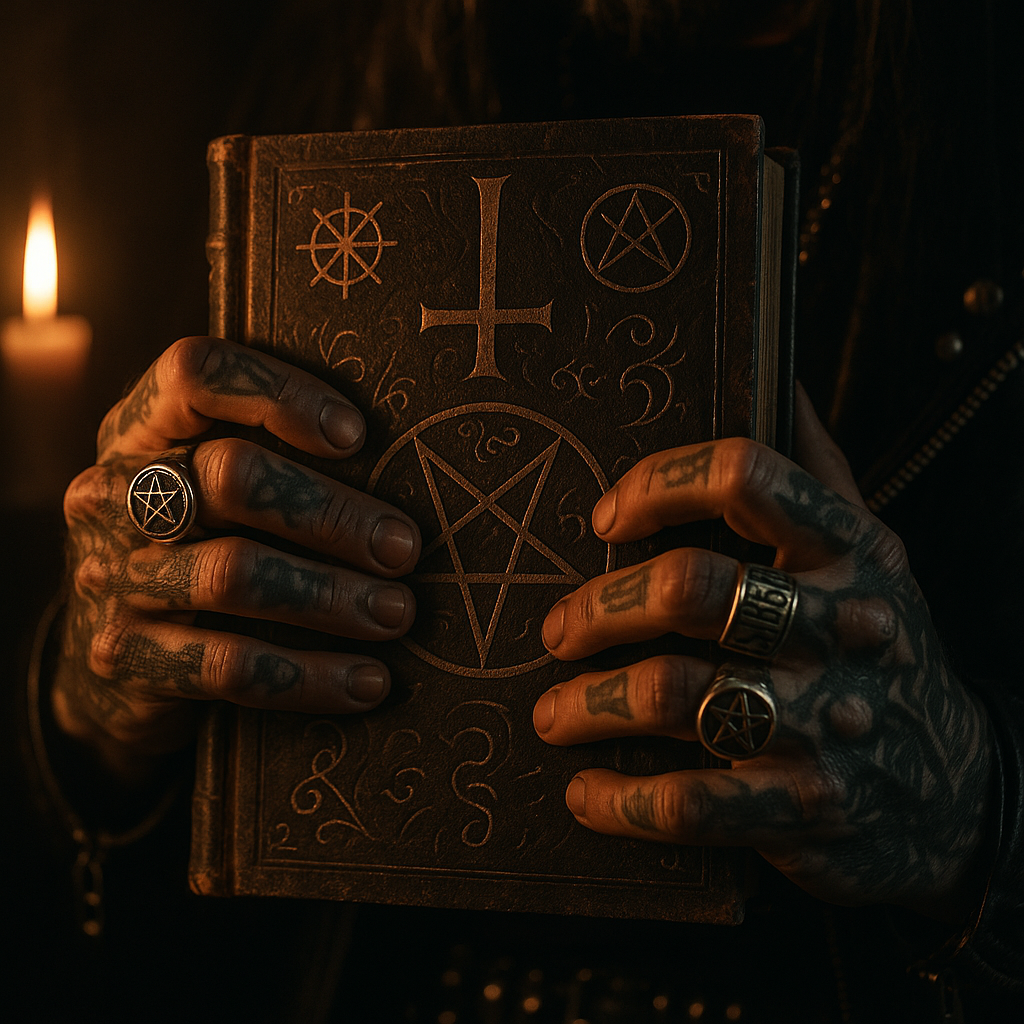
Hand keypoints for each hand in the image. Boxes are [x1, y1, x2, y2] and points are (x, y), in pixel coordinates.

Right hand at [55, 337, 419, 783]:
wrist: (114, 666)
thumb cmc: (205, 549)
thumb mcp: (221, 493)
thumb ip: (280, 461)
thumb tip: (411, 466)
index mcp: (141, 430)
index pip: (195, 374)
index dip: (279, 395)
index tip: (357, 436)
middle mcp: (114, 492)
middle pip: (232, 476)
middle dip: (333, 513)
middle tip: (404, 547)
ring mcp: (111, 574)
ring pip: (234, 574)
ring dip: (332, 596)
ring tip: (398, 614)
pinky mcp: (124, 656)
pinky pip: (228, 666)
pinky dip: (310, 676)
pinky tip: (367, 682)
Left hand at [533, 386, 992, 920]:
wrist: (957, 794)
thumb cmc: (883, 654)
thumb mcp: (872, 555)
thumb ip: (817, 470)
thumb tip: (778, 375)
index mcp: (851, 554)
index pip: (744, 478)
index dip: (658, 484)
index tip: (605, 519)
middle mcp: (841, 628)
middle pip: (688, 589)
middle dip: (600, 609)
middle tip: (558, 631)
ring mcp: (824, 723)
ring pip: (673, 695)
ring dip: (589, 703)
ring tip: (551, 711)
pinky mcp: (804, 810)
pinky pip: (687, 802)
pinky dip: (619, 799)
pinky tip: (584, 792)